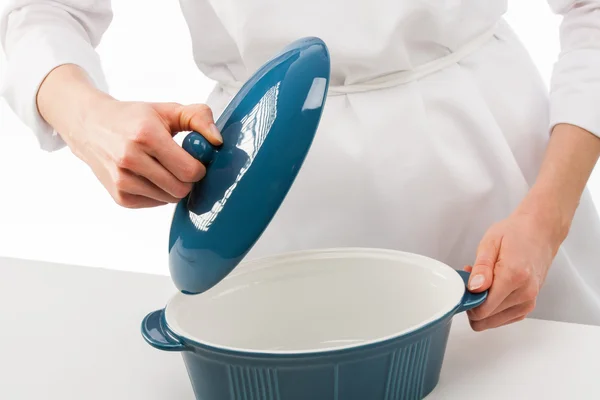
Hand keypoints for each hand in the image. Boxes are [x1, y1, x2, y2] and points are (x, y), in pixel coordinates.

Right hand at [67, 98, 222, 207]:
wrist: (90, 126)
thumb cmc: (135, 118)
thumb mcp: (167, 110)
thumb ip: (199, 117)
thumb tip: (218, 141)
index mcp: (146, 136)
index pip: (189, 170)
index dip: (199, 167)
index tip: (194, 157)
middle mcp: (130, 159)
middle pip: (181, 189)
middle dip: (189, 179)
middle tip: (181, 164)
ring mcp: (122, 181)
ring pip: (170, 199)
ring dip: (174, 187)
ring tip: (164, 168)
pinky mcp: (119, 197)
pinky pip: (156, 204)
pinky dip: (159, 193)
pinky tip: (150, 176)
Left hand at [463, 209, 563, 330]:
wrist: (541, 232)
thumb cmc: (516, 233)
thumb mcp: (490, 243)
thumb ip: (481, 268)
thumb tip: (474, 289)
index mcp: (513, 276)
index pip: (482, 310)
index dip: (467, 301)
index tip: (464, 287)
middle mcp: (525, 294)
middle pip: (486, 318)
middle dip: (473, 302)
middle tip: (473, 282)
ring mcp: (528, 302)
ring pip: (493, 321)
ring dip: (483, 305)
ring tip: (484, 282)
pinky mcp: (528, 305)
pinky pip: (503, 318)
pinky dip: (493, 307)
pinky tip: (492, 289)